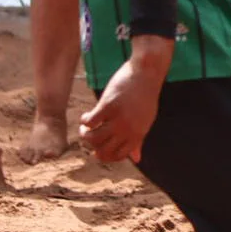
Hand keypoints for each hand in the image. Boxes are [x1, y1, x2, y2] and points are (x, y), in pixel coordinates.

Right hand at [80, 36, 172, 163]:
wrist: (147, 73)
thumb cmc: (144, 97)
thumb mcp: (145, 121)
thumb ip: (139, 140)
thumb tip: (137, 159)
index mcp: (138, 134)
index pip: (118, 156)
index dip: (105, 155)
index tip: (98, 148)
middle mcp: (128, 130)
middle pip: (102, 150)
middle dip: (93, 146)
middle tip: (90, 136)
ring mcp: (118, 118)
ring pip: (92, 138)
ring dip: (84, 134)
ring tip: (85, 127)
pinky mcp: (108, 106)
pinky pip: (89, 122)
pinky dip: (84, 120)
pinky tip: (86, 115)